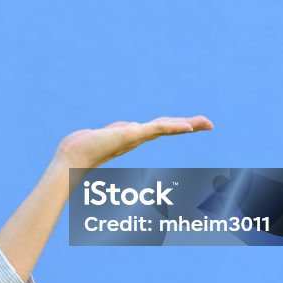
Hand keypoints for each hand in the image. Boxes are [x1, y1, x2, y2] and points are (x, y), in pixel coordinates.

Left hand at [55, 116, 213, 169]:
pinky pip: (157, 128)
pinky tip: (188, 126)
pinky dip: (173, 127)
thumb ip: (110, 132)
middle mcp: (136, 138)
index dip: (173, 126)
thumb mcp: (99, 135)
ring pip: (166, 127)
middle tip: (209, 124)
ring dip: (187, 124)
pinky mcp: (132, 135)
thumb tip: (113, 131)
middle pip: (167, 128)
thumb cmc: (80, 149)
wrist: (72, 158)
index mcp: (131, 136)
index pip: (157, 128)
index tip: (189, 125)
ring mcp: (136, 137)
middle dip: (188, 125)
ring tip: (207, 123)